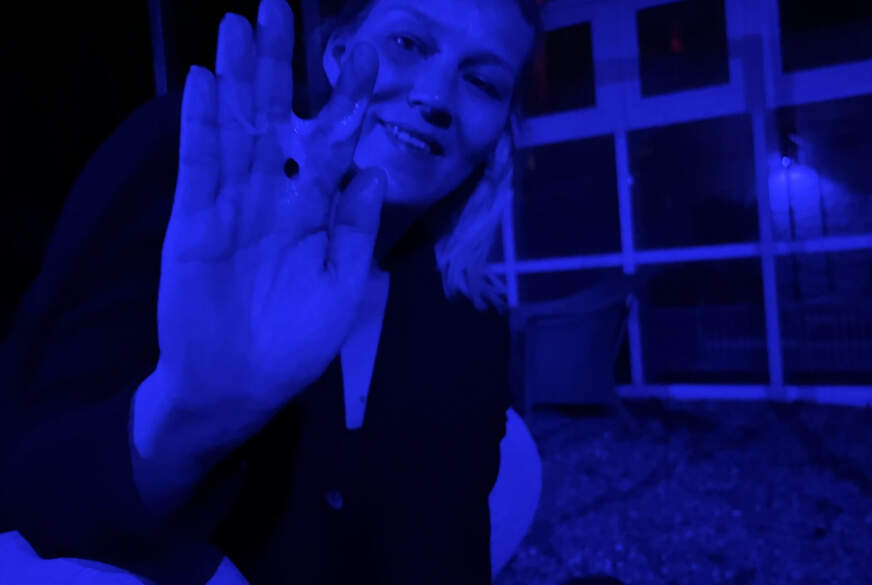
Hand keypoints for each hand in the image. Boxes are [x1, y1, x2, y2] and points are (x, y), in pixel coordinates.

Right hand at [155, 0, 383, 441]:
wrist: (240, 385)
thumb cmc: (297, 340)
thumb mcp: (344, 285)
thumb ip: (357, 227)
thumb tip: (373, 170)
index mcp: (315, 210)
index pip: (333, 142)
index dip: (347, 100)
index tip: (366, 55)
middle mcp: (274, 196)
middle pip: (277, 119)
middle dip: (278, 66)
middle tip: (279, 8)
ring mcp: (231, 206)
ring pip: (236, 131)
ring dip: (236, 79)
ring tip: (240, 26)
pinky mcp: (192, 224)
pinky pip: (199, 167)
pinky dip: (200, 125)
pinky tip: (202, 81)